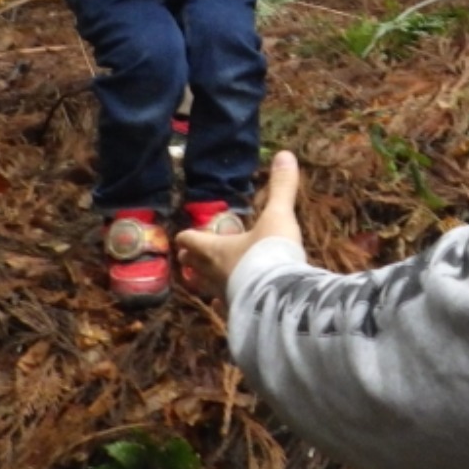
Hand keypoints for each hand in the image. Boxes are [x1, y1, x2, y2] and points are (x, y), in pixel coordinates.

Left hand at [176, 150, 305, 297]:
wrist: (280, 299)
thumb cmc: (270, 253)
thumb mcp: (278, 216)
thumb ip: (281, 188)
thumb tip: (285, 154)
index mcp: (215, 249)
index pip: (192, 241)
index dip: (187, 237)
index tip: (183, 236)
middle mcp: (214, 274)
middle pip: (194, 267)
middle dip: (192, 261)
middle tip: (188, 258)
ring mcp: (225, 296)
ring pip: (207, 288)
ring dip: (206, 283)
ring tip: (207, 282)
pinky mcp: (238, 314)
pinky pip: (227, 308)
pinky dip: (228, 304)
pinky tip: (233, 306)